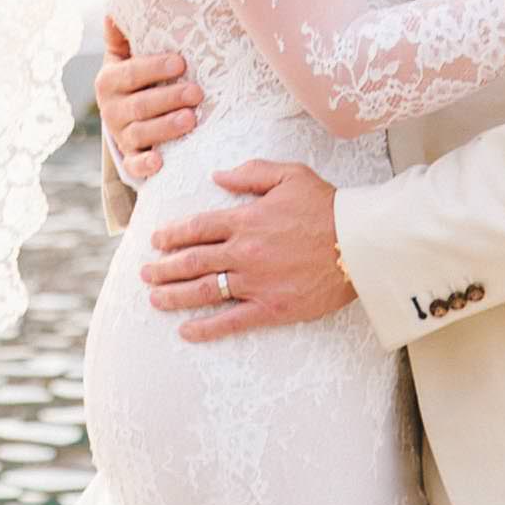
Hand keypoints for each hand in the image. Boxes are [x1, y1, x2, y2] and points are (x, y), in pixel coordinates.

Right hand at [95, 17, 199, 182]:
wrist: (129, 118)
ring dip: (165, 128)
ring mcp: (121, 136)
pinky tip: (161, 160)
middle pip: (139, 105)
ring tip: (191, 120)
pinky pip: (135, 165)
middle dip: (169, 98)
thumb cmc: (138, 79)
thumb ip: (122, 35)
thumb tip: (114, 9)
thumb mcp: (126, 56)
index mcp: (110, 80)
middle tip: (197, 93)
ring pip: (140, 134)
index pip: (131, 73)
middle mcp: (112, 109)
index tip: (181, 62)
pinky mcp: (130, 159)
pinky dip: (145, 165)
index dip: (154, 67)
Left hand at [141, 161, 355, 340]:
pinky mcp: (272, 308)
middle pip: (192, 261)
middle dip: (163, 268)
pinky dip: (206, 328)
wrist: (360, 243)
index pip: (196, 228)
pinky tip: (187, 331)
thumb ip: (249, 173)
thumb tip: (217, 176)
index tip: (155, 241)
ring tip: (154, 298)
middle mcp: (243, 252)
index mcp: (245, 220)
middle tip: (144, 274)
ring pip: (204, 290)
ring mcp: (255, 282)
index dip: (171, 235)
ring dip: (175, 295)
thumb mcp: (288, 175)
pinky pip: (232, 321)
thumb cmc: (327, 206)